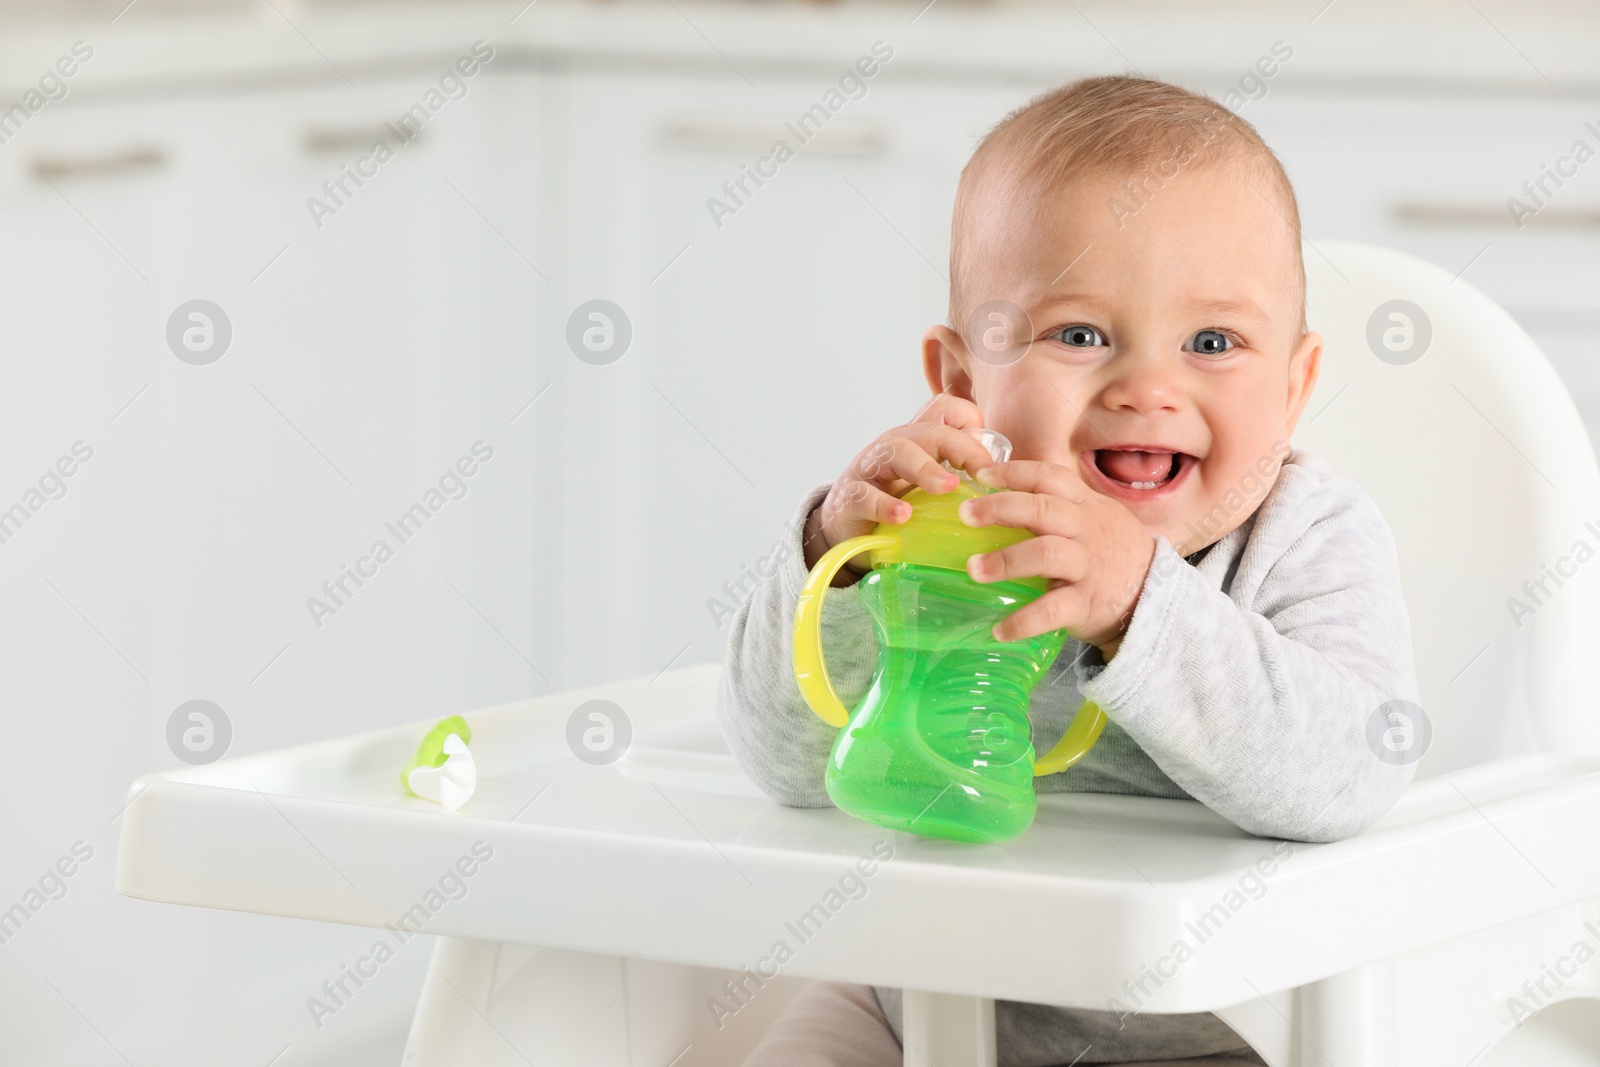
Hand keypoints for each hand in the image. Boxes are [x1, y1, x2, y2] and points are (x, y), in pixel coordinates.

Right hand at [804, 393, 998, 583]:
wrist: (845, 533)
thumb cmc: (897, 507)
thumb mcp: (930, 488)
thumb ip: (961, 479)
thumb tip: (1009, 486)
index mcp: (919, 440)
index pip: (946, 409)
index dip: (971, 423)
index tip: (990, 459)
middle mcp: (896, 445)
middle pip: (929, 429)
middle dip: (960, 447)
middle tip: (982, 474)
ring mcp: (870, 469)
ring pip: (898, 450)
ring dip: (926, 468)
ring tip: (947, 487)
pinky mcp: (849, 497)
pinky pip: (864, 494)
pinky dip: (885, 504)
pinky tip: (903, 516)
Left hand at [957, 460, 1156, 657]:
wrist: (1156, 595)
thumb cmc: (1110, 552)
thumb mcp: (1094, 518)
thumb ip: (1057, 506)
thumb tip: (999, 498)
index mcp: (1084, 505)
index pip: (1049, 476)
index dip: (1014, 473)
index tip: (981, 476)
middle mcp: (1086, 530)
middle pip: (1043, 510)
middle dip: (1000, 508)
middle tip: (965, 516)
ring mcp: (1088, 566)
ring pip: (1046, 554)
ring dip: (1006, 561)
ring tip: (973, 570)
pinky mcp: (1086, 603)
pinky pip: (1052, 610)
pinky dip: (1023, 621)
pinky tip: (999, 629)